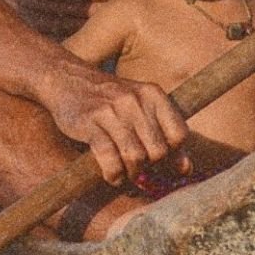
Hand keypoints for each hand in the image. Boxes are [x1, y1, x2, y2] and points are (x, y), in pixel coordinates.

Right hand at [45, 74, 188, 185]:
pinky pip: (109, 159)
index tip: (158, 159)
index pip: (179, 135)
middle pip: (158, 151)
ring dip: (131, 174)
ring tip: (125, 173)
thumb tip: (187, 169)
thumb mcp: (141, 109)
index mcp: (153, 94)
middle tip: (138, 169)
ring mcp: (112, 110)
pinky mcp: (90, 122)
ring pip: (135, 157)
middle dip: (150, 167)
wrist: (67, 79)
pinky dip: (113, 174)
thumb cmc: (110, 101)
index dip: (172, 154)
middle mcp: (135, 100)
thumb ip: (165, 135)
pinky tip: (112, 175)